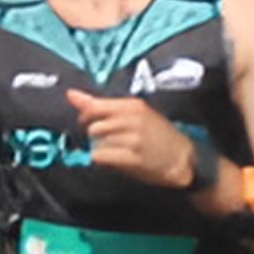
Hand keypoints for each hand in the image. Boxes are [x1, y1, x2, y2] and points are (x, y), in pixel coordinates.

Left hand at [66, 90, 197, 191]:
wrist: (183, 158)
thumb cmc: (157, 135)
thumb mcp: (134, 113)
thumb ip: (100, 104)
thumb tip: (70, 94)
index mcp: (132, 106)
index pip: (95, 107)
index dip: (86, 117)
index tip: (89, 123)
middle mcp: (132, 120)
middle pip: (94, 127)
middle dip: (95, 136)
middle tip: (107, 140)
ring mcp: (133, 140)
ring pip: (97, 142)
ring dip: (101, 148)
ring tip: (116, 150)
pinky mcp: (133, 159)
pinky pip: (101, 156)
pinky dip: (103, 159)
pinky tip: (115, 159)